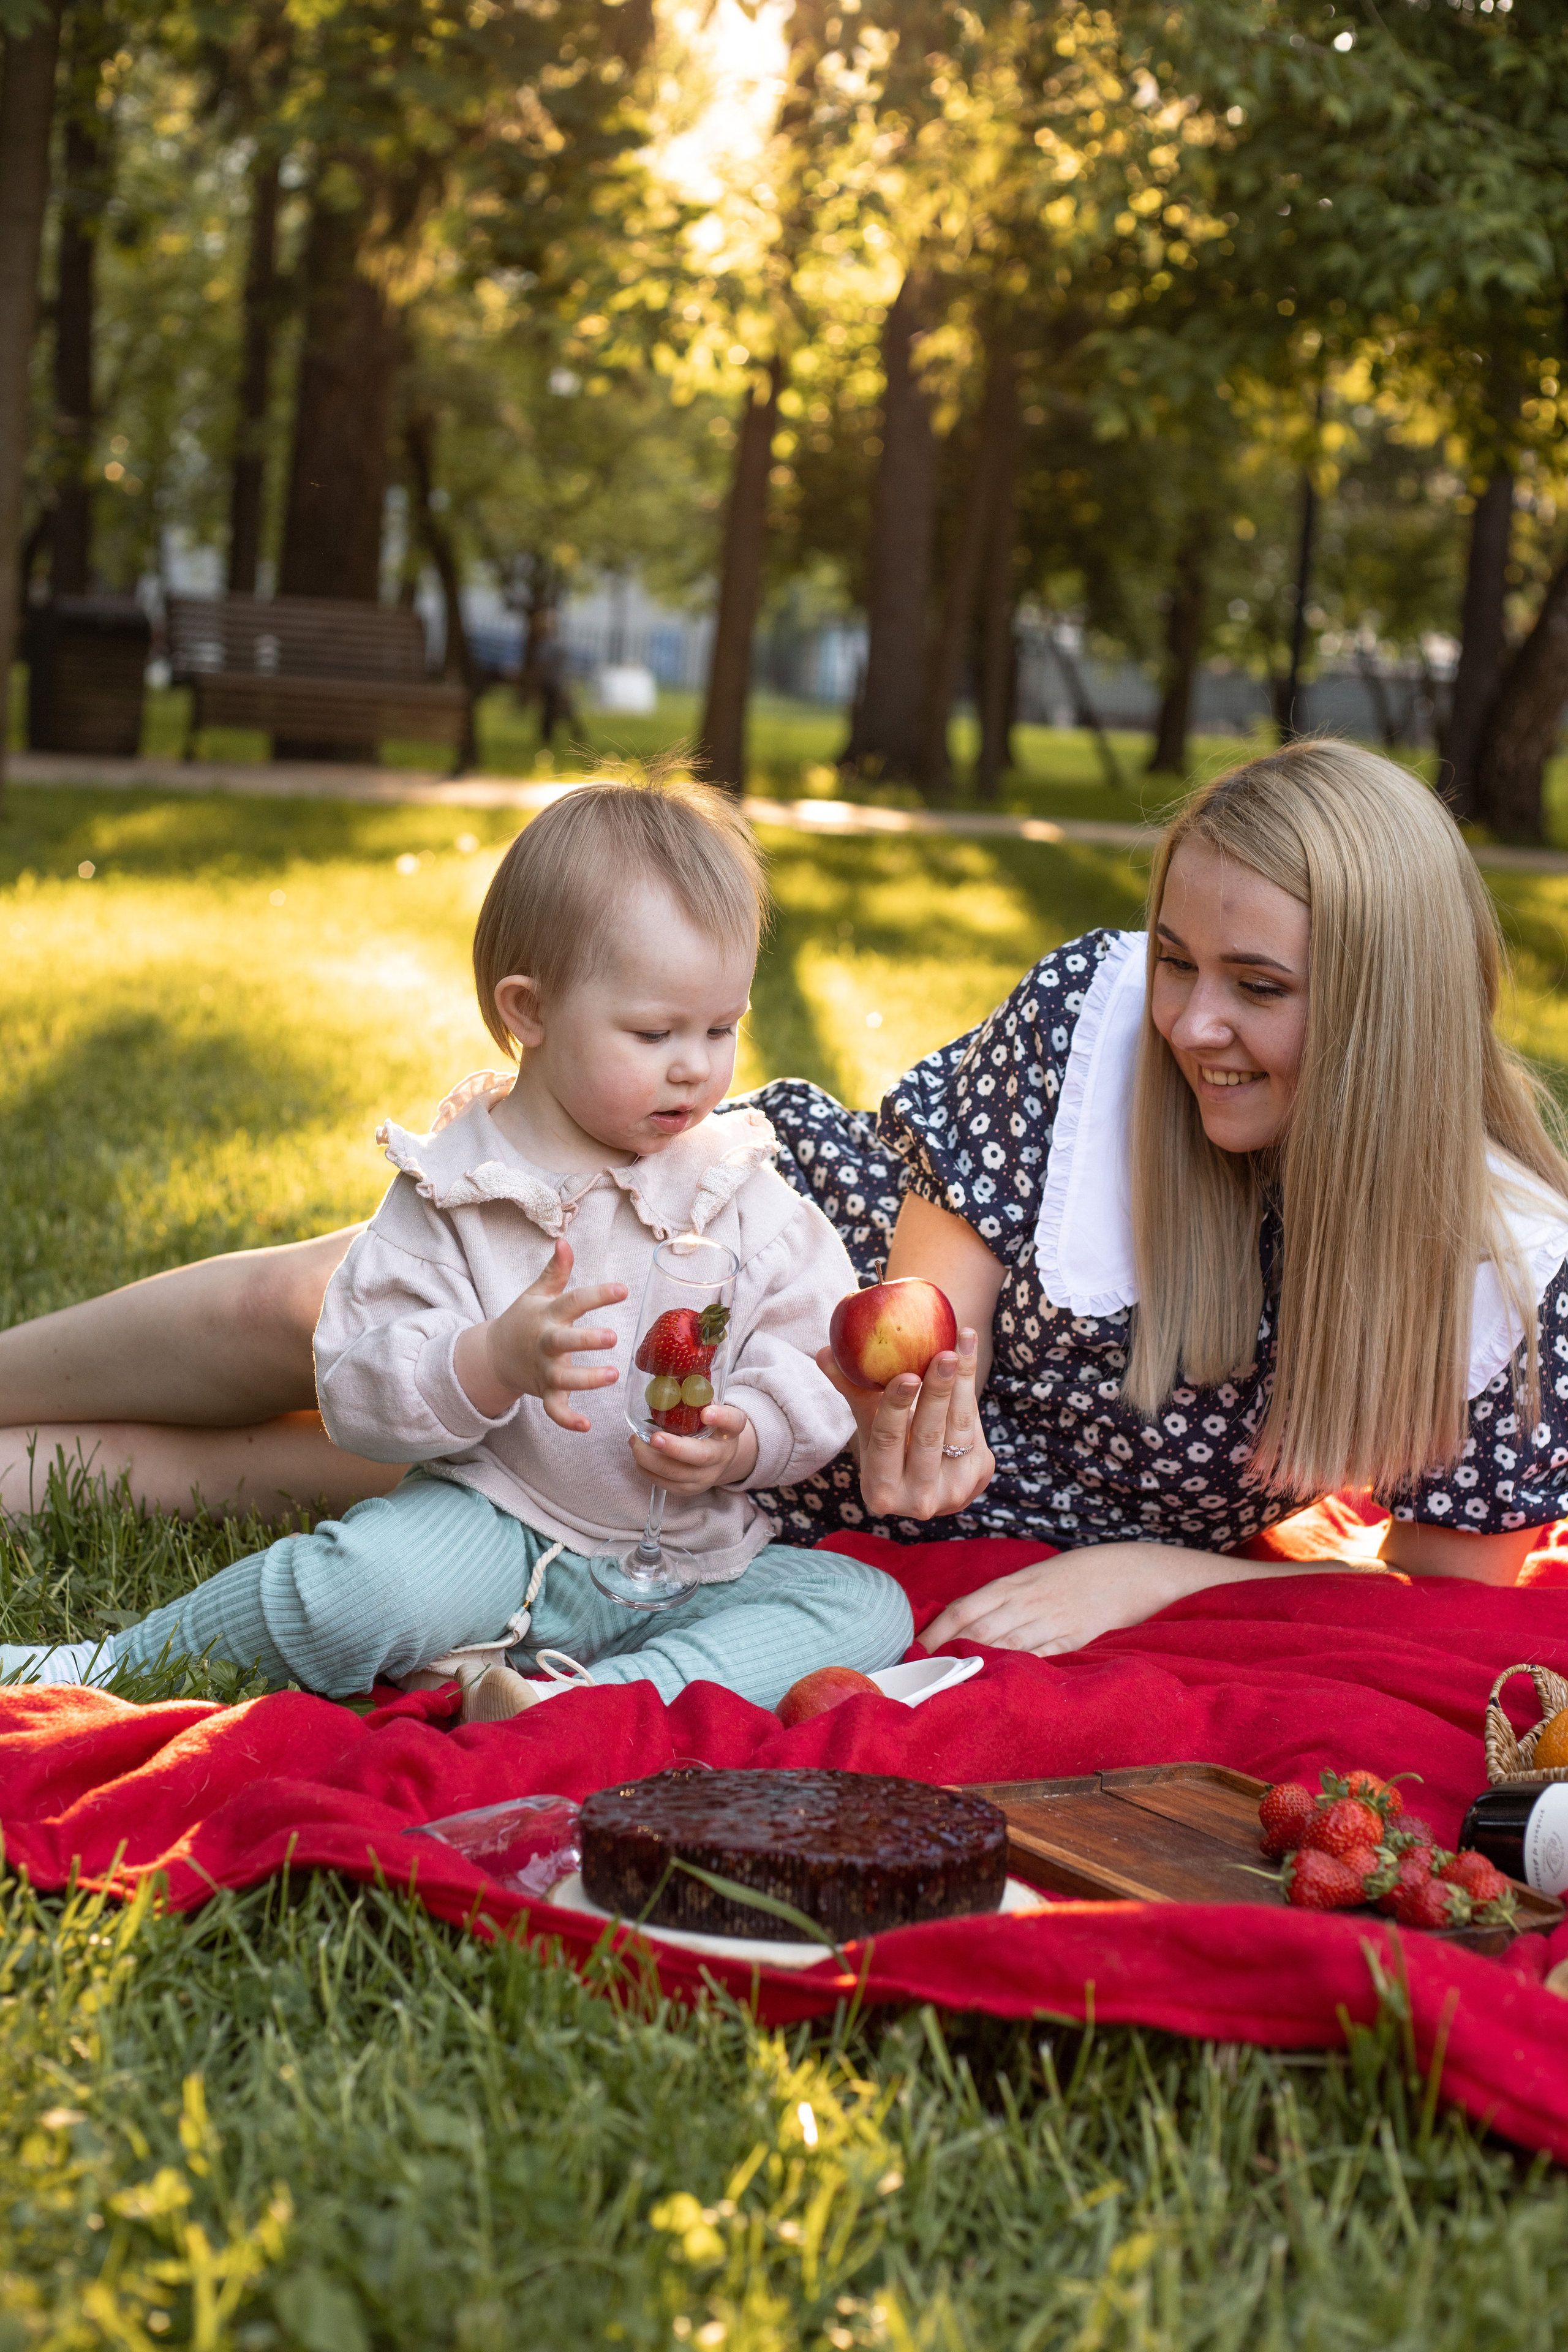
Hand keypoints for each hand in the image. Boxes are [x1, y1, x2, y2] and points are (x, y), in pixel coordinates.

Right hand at [453, 1239, 626, 1432]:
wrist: (494, 1355)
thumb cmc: (525, 1319)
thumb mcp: (537, 1293)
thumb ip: (555, 1271)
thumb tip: (565, 1241)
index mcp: (547, 1316)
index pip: (573, 1302)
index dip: (597, 1296)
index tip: (623, 1290)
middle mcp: (545, 1344)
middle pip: (564, 1342)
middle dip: (586, 1340)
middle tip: (612, 1337)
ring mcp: (543, 1371)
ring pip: (563, 1378)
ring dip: (586, 1379)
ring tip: (612, 1375)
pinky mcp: (545, 1392)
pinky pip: (555, 1410)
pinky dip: (567, 1420)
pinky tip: (586, 1425)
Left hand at [631, 1402, 758, 1494]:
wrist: (719, 1458)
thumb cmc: (708, 1427)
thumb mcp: (709, 1408)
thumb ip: (696, 1396)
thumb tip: (668, 1373)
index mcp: (730, 1431)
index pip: (733, 1422)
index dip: (721, 1417)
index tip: (706, 1412)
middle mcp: (721, 1456)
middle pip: (702, 1456)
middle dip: (675, 1448)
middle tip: (655, 1437)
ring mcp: (706, 1477)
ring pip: (677, 1474)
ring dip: (651, 1459)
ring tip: (634, 1442)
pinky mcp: (689, 1490)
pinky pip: (664, 1484)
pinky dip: (647, 1470)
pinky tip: (638, 1455)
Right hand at [817, 1330, 994, 1522]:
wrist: (931, 1483)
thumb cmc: (891, 1449)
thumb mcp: (868, 1429)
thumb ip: (853, 1392)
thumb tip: (824, 1353)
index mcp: (881, 1492)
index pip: (887, 1442)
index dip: (896, 1408)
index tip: (906, 1375)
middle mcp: (919, 1500)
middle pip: (928, 1436)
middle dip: (938, 1391)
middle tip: (945, 1353)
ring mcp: (955, 1490)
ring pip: (959, 1427)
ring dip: (962, 1380)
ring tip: (962, 1340)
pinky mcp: (981, 1474)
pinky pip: (975, 1426)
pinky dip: (970, 1388)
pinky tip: (967, 1355)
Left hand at [922, 1540, 1246, 1656]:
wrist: (1135, 1572)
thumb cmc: (1083, 1573)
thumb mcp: (1041, 1576)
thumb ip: (1010, 1598)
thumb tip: (973, 1622)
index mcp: (1016, 1582)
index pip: (964, 1607)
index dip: (936, 1630)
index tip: (913, 1649)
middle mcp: (1028, 1602)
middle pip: (976, 1631)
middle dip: (946, 1653)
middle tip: (919, 1674)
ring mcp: (1051, 1622)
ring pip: (1002, 1646)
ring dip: (973, 1664)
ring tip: (945, 1683)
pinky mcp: (1073, 1641)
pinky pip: (1037, 1657)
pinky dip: (1013, 1670)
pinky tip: (995, 1683)